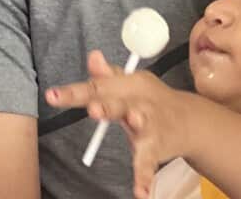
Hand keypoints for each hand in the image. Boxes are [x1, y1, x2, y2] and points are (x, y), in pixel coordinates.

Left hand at [46, 50, 195, 198]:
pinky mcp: (158, 146)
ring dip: (136, 124)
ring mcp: (150, 124)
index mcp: (125, 87)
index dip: (73, 92)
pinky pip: (149, 163)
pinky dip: (145, 178)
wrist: (189, 119)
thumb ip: (106, 76)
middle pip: (118, 104)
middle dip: (107, 105)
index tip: (52, 95)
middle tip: (93, 108)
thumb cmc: (148, 99)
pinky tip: (141, 193)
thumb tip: (92, 56)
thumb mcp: (128, 85)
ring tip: (133, 121)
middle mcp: (137, 103)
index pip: (96, 88)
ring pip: (141, 125)